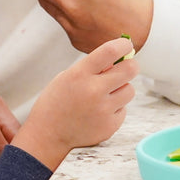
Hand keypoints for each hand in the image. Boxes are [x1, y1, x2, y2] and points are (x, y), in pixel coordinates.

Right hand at [13, 37, 137, 170]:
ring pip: (130, 90)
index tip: (126, 45)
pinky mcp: (110, 126)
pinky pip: (123, 109)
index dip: (123, 45)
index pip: (110, 51)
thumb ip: (92, 67)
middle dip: (130, 66)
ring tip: (106, 94)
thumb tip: (119, 59)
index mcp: (80, 74)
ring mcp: (103, 110)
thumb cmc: (57, 102)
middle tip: (125, 68)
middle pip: (130, 70)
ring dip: (122, 89)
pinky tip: (99, 112)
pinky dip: (115, 108)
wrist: (48, 134)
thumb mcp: (67, 76)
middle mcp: (94, 91)